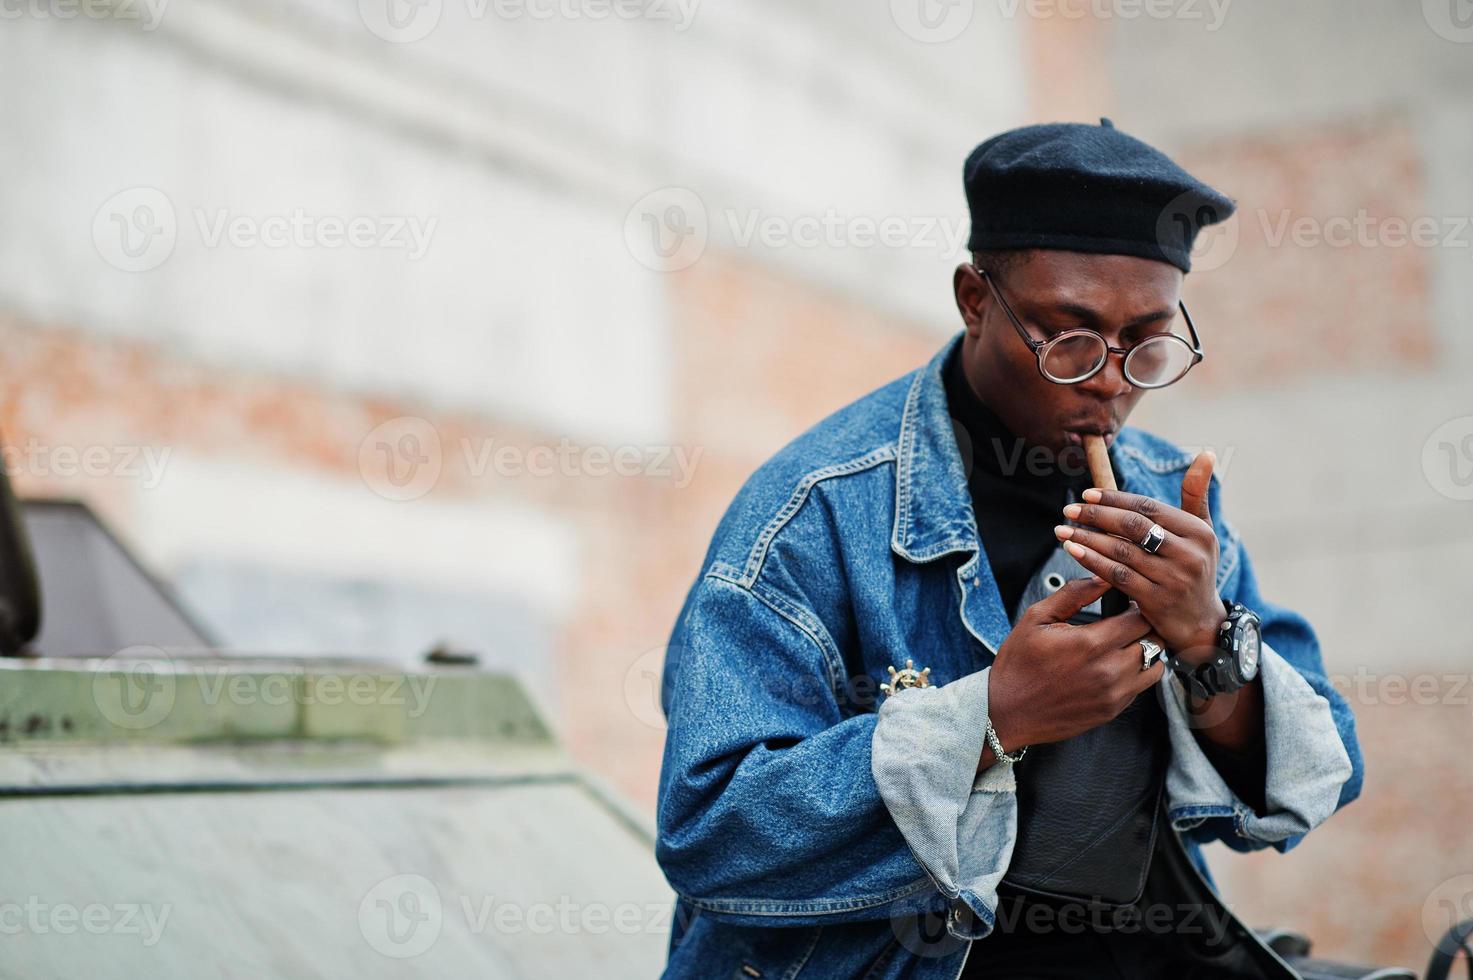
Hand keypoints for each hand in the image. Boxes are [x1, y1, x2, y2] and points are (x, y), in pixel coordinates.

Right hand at [986, 576, 1167, 753]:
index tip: (1127, 605)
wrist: (1007, 711)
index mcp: (1090, 643)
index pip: (1140, 618)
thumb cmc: (1018, 665)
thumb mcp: (1037, 618)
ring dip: (1147, 651)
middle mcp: (1108, 670)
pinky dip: (1137, 673)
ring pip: (1155, 666)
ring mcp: (1113, 694)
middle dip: (1145, 626)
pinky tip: (1116, 665)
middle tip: (1129, 622)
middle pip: (1154, 641)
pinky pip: (1142, 687)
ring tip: (1127, 644)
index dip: (1137, 607)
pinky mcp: (1113, 710)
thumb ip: (1073, 594)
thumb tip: (1101, 578)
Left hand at [1052, 450, 1224, 664]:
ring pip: (1121, 551)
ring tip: (1063, 529)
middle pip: (1133, 526)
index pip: (1148, 507)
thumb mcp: (1202, 532)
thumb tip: (1206, 453)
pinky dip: (1091, 561)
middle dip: (1096, 515)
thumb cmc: (1194, 568)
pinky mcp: (1157, 600)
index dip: (1115, 499)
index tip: (1087, 494)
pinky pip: (1117, 576)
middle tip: (1069, 509)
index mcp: (1198, 531)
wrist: (1201, 622)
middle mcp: (1189, 553)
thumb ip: (1196, 494)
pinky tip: (1073, 550)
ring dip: (1088, 538)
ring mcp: (1173, 578)